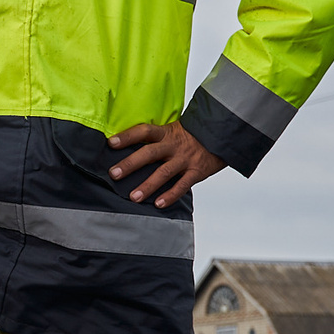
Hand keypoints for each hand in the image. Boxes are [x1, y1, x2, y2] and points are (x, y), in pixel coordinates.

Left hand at [105, 123, 225, 207]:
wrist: (222, 135)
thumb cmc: (192, 135)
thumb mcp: (174, 130)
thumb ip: (156, 139)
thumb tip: (129, 148)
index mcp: (166, 133)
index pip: (144, 131)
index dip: (127, 136)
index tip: (110, 143)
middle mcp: (174, 145)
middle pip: (149, 153)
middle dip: (130, 164)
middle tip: (114, 174)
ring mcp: (185, 159)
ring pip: (164, 173)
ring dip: (147, 186)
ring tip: (133, 197)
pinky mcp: (196, 171)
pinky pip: (182, 185)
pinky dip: (170, 196)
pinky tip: (158, 204)